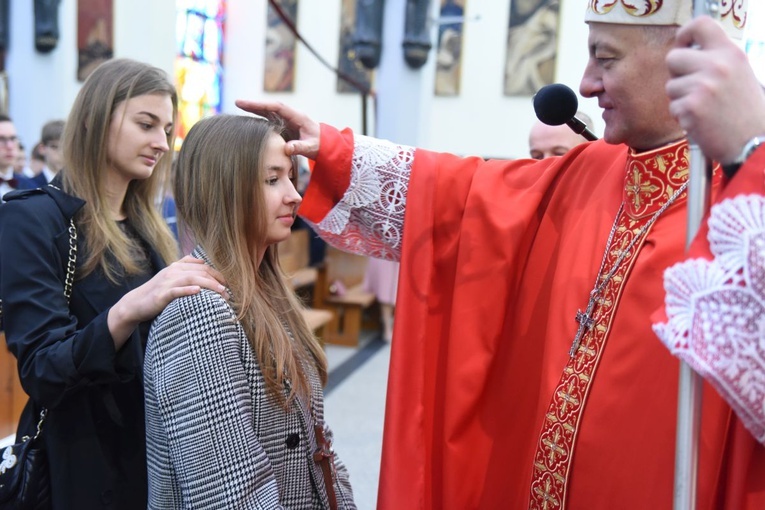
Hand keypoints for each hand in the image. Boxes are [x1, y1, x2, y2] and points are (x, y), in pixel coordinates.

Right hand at [107, 255, 226, 347]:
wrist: (135, 303)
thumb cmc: (157, 291)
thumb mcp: (171, 276)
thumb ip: (185, 268)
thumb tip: (203, 262)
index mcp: (177, 266)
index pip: (202, 266)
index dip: (217, 273)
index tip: (227, 283)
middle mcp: (173, 271)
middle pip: (200, 271)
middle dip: (217, 280)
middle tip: (228, 291)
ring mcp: (167, 282)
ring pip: (192, 279)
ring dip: (209, 284)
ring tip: (221, 291)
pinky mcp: (161, 294)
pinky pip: (176, 291)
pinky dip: (187, 290)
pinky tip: (198, 291)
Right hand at [235, 99, 320, 159]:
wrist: (324, 143)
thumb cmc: (319, 144)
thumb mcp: (311, 147)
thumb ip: (300, 147)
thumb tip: (286, 149)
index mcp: (297, 116)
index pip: (277, 107)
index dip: (262, 105)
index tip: (248, 104)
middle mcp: (290, 115)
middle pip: (269, 107)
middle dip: (254, 104)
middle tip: (237, 102)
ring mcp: (286, 119)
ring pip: (268, 112)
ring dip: (254, 109)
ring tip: (239, 107)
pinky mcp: (283, 125)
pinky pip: (269, 119)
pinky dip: (258, 117)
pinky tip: (248, 119)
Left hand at [666, 16, 764, 163]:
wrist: (753, 141)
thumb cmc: (744, 110)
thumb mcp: (739, 73)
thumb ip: (715, 60)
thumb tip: (687, 52)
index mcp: (730, 53)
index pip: (701, 25)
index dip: (685, 34)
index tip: (683, 45)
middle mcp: (717, 65)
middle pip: (673, 57)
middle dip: (677, 74)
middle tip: (691, 87)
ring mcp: (703, 86)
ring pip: (670, 86)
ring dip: (680, 98)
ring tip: (703, 108)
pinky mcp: (691, 107)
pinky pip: (673, 107)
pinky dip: (682, 116)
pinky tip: (701, 121)